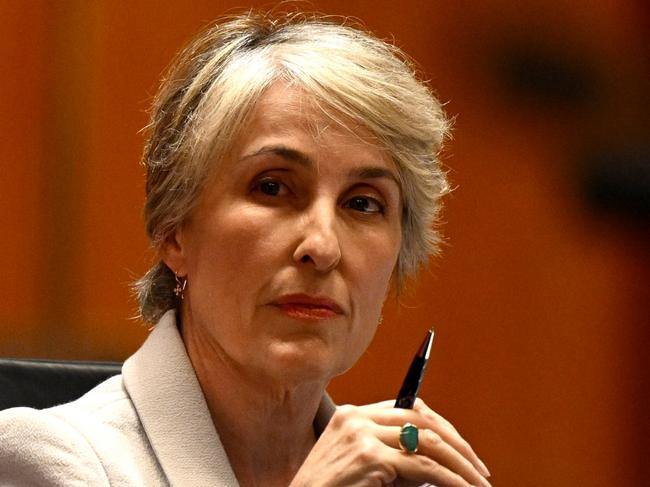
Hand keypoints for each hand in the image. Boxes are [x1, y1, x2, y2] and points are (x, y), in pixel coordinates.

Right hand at [290, 399, 490, 486]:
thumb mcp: (360, 468)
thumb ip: (392, 458)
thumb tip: (439, 464)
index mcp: (351, 415)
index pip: (409, 407)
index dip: (441, 426)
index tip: (462, 449)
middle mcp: (356, 418)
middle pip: (422, 418)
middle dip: (457, 445)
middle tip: (478, 470)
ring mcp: (361, 435)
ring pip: (428, 441)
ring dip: (460, 465)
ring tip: (478, 484)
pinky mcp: (369, 457)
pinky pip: (423, 468)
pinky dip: (450, 480)